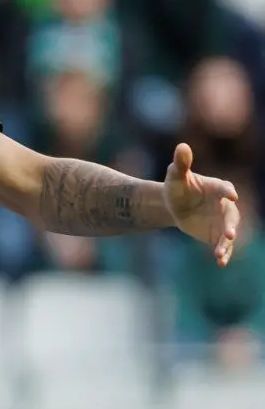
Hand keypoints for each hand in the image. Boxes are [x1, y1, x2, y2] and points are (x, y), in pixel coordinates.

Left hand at [163, 143, 239, 266]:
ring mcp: (222, 221)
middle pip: (232, 216)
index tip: (232, 196)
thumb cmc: (177, 186)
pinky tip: (220, 263)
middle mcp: (224, 205)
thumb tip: (181, 146)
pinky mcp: (217, 235)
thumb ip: (181, 163)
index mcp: (216, 188)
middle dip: (231, 225)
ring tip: (220, 254)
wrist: (175, 204)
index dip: (228, 192)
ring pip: (229, 234)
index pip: (225, 189)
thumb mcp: (176, 175)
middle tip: (229, 234)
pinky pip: (222, 245)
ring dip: (227, 244)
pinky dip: (223, 253)